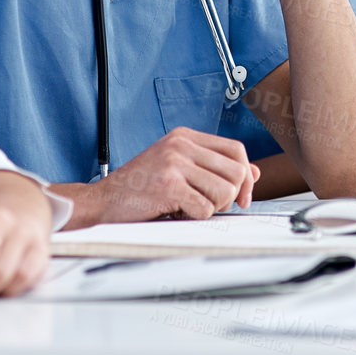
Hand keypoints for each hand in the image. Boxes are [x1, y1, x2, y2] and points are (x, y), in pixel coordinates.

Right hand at [60, 128, 258, 225]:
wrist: (101, 202)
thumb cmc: (139, 188)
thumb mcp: (178, 169)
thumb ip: (213, 168)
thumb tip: (254, 172)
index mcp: (185, 136)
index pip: (236, 150)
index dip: (246, 177)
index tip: (241, 197)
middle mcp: (181, 144)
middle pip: (237, 171)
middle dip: (230, 196)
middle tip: (210, 206)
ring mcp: (174, 163)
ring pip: (224, 191)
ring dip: (212, 208)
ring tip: (189, 208)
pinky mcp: (168, 185)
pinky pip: (204, 208)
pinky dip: (195, 218)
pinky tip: (177, 212)